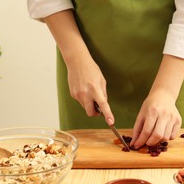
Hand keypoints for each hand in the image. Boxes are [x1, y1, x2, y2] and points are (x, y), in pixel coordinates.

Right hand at [44, 10, 114, 124]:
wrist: (77, 62)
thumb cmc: (91, 69)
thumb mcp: (102, 80)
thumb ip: (103, 93)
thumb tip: (103, 104)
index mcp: (95, 89)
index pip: (103, 105)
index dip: (108, 115)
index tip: (111, 122)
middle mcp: (85, 94)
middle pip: (91, 113)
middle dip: (96, 113)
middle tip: (99, 109)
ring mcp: (77, 95)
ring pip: (85, 107)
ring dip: (90, 105)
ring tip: (90, 93)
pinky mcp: (73, 94)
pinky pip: (80, 101)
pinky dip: (84, 99)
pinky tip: (84, 89)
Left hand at [130, 90, 181, 147]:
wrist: (164, 95)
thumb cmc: (150, 106)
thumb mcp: (141, 114)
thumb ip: (137, 129)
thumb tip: (134, 144)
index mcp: (152, 112)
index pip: (146, 131)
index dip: (141, 141)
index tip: (136, 146)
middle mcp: (164, 114)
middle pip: (157, 135)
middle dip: (150, 143)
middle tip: (146, 143)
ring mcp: (172, 118)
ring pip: (166, 137)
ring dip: (158, 141)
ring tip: (153, 138)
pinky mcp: (179, 120)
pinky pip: (173, 136)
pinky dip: (166, 138)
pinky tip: (162, 133)